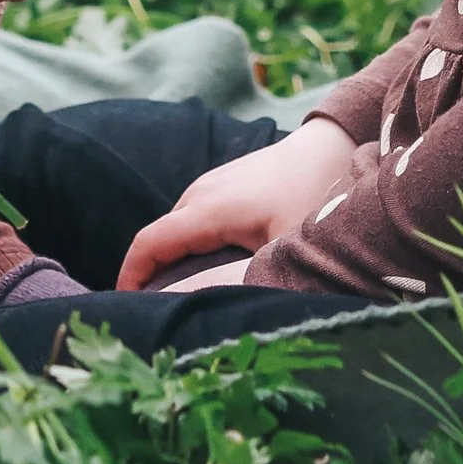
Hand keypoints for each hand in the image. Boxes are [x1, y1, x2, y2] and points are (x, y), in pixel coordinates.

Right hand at [117, 117, 359, 288]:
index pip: (149, 244)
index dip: (130, 279)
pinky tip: (216, 267)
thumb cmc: (315, 198)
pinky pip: (196, 218)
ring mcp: (214, 182)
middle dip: (150, 276)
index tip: (125, 311)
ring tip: (185, 299)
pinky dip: (192, 245)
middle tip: (160, 318)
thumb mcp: (282, 250)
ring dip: (173, 261)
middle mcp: (201, 191)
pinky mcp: (229, 181)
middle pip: (160, 238)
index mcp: (207, 208)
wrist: (337, 146)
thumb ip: (234, 281)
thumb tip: (187, 306)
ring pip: (179, 227)